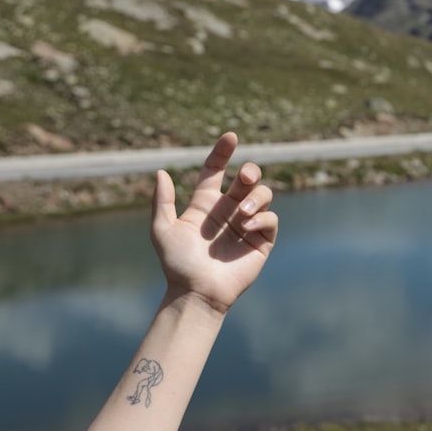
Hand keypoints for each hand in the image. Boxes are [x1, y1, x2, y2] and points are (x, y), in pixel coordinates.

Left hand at [151, 132, 277, 314]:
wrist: (197, 293)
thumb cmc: (177, 264)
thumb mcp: (162, 230)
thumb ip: (163, 201)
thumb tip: (160, 171)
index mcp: (206, 204)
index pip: (216, 170)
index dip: (223, 152)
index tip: (231, 137)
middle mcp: (229, 210)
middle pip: (247, 179)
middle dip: (250, 172)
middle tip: (246, 176)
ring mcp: (247, 225)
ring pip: (263, 195)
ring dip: (256, 198)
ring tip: (243, 213)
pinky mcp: (262, 240)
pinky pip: (271, 220)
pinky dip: (262, 218)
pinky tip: (246, 226)